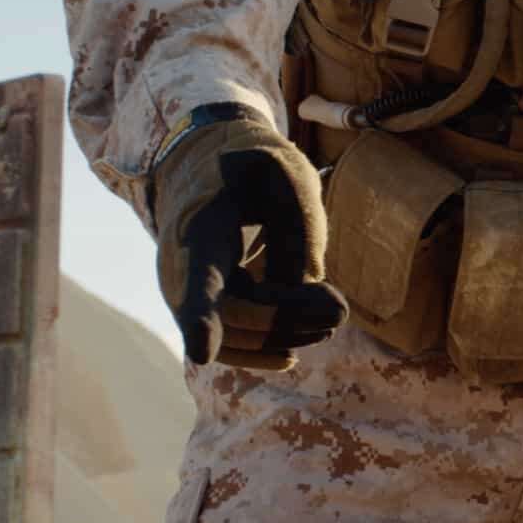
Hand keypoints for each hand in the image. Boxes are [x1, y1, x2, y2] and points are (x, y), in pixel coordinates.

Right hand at [151, 104, 346, 368]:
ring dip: (285, 336)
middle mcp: (181, 269)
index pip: (196, 277)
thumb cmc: (250, 170)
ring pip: (232, 338)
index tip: (203, 352)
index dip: (199, 317)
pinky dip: (266, 348)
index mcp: (201, 227)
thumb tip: (302, 287)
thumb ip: (298, 224)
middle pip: (232, 314)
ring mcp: (186, 295)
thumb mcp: (283, 171)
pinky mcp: (200, 311)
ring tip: (334, 315)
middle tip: (341, 309)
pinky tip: (297, 347)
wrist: (205, 175)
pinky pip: (229, 345)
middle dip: (287, 320)